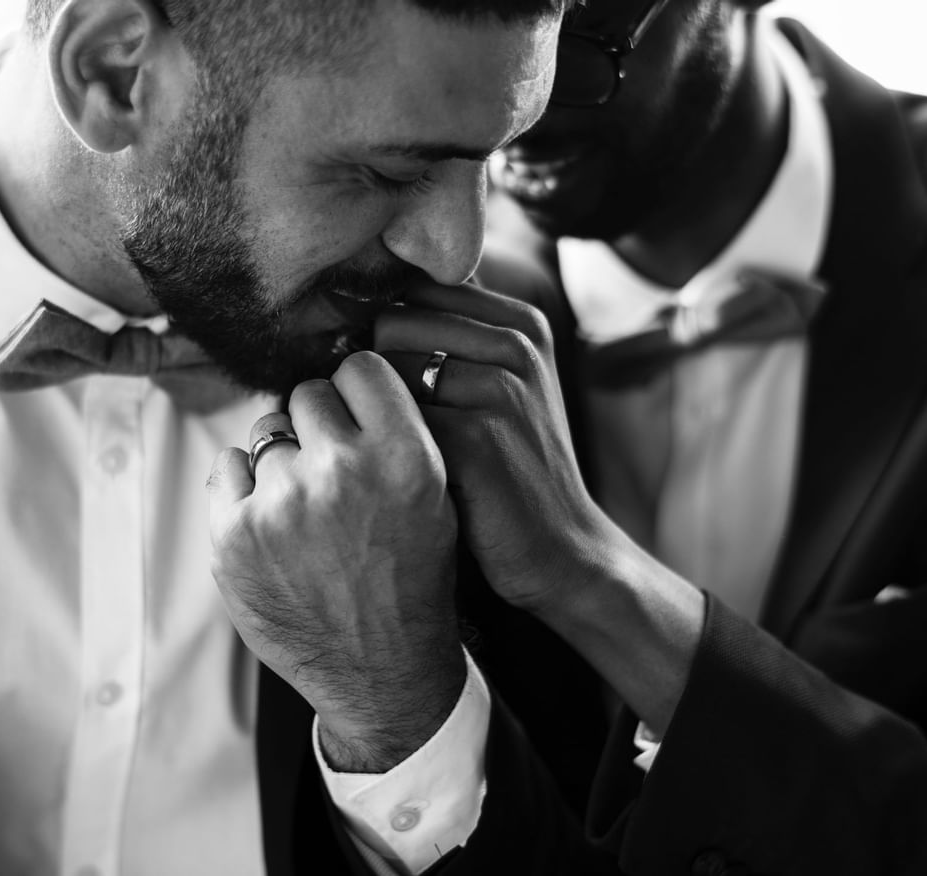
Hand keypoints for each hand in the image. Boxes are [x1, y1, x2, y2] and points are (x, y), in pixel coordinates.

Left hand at [207, 351, 465, 771]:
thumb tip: (348, 375)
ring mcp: (281, 503)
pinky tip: (273, 523)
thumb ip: (399, 433)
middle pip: (308, 394)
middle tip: (331, 469)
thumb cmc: (411, 582)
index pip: (359, 368)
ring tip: (305, 506)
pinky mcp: (234, 534)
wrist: (382, 672)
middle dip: (318, 425)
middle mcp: (341, 471)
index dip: (356, 390)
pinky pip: (226, 466)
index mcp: (403, 457)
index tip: (355, 413)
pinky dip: (244, 489)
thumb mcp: (436, 499)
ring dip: (281, 458)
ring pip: (266, 430)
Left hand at [375, 281, 613, 612]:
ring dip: (377, 412)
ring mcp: (502, 390)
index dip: (386, 333)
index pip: (415, 291)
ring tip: (401, 450)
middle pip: (392, 323)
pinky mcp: (478, 439)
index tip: (391, 382)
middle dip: (376, 372)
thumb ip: (450, 336)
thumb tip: (363, 298)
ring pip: (386, 369)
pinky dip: (383, 449)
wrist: (562, 551)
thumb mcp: (498, 386)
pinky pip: (391, 421)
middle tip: (390, 423)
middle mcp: (517, 345)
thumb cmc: (508, 467)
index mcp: (521, 322)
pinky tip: (402, 477)